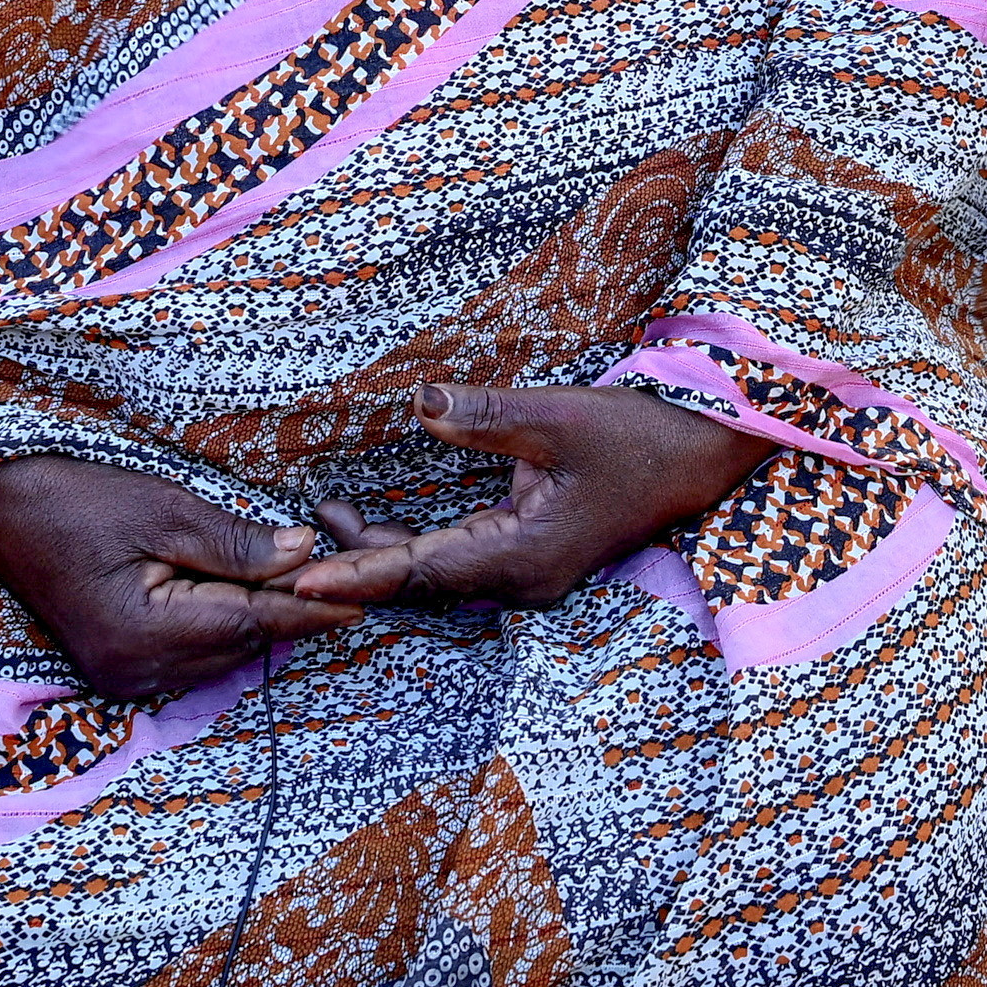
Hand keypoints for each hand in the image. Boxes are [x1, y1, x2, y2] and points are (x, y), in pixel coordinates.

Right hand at [0, 452, 374, 707]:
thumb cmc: (70, 493)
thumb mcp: (161, 508)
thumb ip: (236, 542)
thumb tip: (305, 556)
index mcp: (141, 635)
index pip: (251, 625)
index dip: (309, 609)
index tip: (361, 596)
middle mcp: (131, 672)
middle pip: (240, 649)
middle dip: (290, 611)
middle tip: (343, 577)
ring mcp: (119, 677)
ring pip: (219, 656)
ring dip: (259, 620)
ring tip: (304, 581)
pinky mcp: (113, 666)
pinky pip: (190, 655)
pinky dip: (224, 626)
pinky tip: (247, 595)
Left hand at [287, 383, 770, 611]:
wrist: (705, 457)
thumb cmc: (639, 437)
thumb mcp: (559, 418)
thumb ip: (485, 415)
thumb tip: (419, 402)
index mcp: (523, 558)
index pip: (420, 573)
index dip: (356, 574)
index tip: (299, 582)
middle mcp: (520, 580)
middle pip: (417, 584)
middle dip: (351, 571)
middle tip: (281, 561)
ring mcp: (527, 572)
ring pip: (433, 574)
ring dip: (377, 555)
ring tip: (315, 529)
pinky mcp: (531, 555)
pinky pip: (455, 561)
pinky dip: (409, 547)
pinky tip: (372, 525)